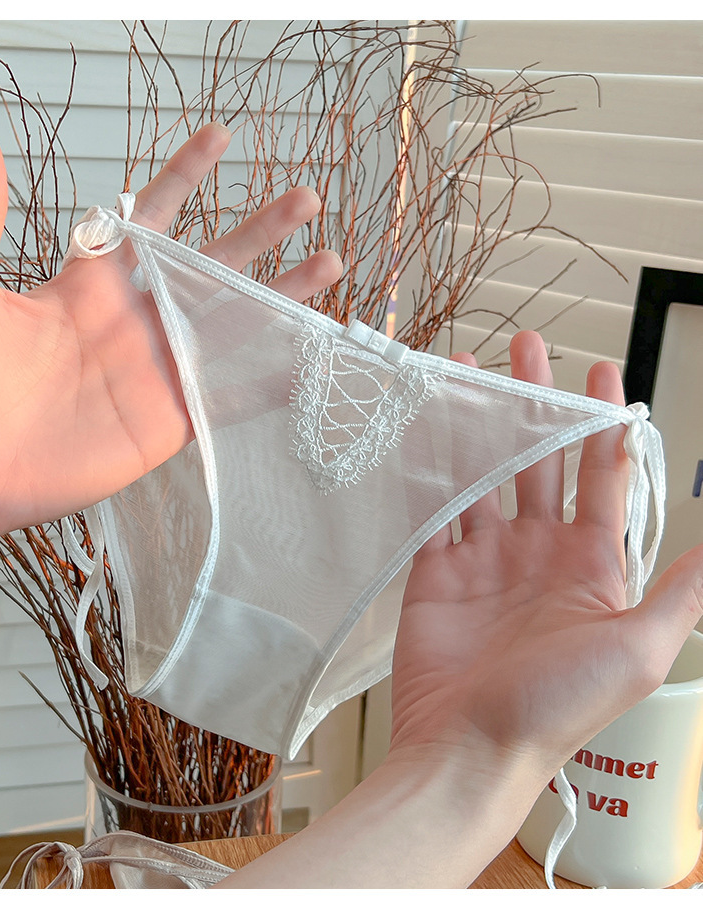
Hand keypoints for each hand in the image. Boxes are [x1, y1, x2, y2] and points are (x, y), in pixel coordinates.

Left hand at [0, 124, 341, 581]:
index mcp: (88, 284)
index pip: (148, 218)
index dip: (183, 178)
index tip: (221, 139)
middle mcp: (132, 322)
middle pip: (209, 266)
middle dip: (257, 231)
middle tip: (304, 198)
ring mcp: (155, 372)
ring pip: (233, 324)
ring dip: (281, 296)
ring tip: (329, 264)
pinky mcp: (167, 422)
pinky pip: (228, 397)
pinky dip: (270, 381)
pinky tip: (309, 358)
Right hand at [391, 331, 702, 776]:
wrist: (469, 748)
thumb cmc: (556, 707)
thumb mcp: (639, 647)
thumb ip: (683, 590)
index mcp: (589, 566)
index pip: (602, 475)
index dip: (604, 422)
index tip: (604, 372)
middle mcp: (537, 554)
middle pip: (540, 460)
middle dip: (537, 403)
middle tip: (527, 350)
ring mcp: (484, 559)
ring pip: (483, 473)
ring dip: (478, 425)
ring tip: (470, 375)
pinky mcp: (435, 570)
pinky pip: (435, 506)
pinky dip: (429, 468)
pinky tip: (426, 431)